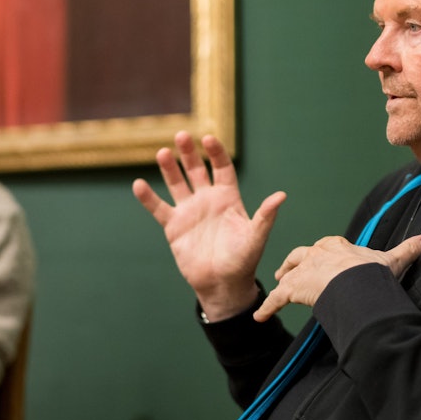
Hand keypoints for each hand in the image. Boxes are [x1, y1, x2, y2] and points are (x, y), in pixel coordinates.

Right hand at [133, 132, 285, 320]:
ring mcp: (189, 211)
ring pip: (177, 183)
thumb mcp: (255, 238)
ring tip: (163, 152)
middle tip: (181, 135)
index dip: (216, 153)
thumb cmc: (243, 261)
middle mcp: (207, 200)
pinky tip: (138, 184)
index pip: (222, 168)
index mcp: (228, 198)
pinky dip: (148, 197)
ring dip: (169, 168)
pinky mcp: (174, 226)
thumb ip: (265, 216)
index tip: (208, 139)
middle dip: (189, 153)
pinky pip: (158, 208)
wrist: (222, 284)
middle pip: (197, 170)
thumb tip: (281, 196)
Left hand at [254, 234, 420, 321]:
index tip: (321, 258)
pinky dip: (266, 308)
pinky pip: (275, 300)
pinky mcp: (291, 289)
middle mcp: (315, 254)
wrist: (355, 281)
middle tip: (288, 271)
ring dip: (281, 283)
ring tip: (277, 288)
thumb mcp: (392, 259)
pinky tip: (260, 317)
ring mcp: (302, 271)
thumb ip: (408, 250)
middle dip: (295, 264)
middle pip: (300, 257)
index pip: (325, 247)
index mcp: (336, 247)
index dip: (322, 254)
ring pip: (287, 276)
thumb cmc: (372, 271)